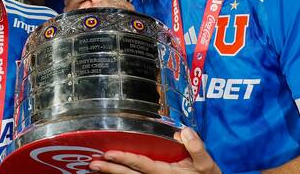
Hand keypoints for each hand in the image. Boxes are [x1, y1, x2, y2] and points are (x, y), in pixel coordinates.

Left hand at [90, 127, 220, 173]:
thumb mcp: (207, 164)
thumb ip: (197, 148)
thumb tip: (183, 131)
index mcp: (166, 173)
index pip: (142, 165)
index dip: (125, 159)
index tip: (109, 153)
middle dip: (110, 170)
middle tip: (92, 163)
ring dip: (112, 173)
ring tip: (94, 167)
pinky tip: (109, 170)